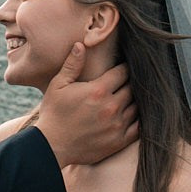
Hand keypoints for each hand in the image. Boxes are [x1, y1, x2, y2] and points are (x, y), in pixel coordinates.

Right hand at [34, 45, 138, 166]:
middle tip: (125, 83)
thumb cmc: (53, 114)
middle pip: (132, 88)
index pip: (123, 72)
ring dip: (134, 101)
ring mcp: (117, 125)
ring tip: (128, 98)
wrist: (51, 147)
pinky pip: (139, 127)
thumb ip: (72, 65)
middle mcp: (111, 107)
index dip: (123, 68)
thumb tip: (81, 44)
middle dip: (130, 84)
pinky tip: (131, 115)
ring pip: (137, 107)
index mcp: (98, 90)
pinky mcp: (119, 141)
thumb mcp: (58, 86)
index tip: (121, 68)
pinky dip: (138, 119)